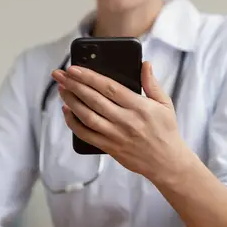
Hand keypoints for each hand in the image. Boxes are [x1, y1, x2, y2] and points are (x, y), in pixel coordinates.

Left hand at [51, 62, 191, 184]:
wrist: (166, 162)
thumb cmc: (166, 131)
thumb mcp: (165, 104)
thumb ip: (152, 83)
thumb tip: (145, 64)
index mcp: (139, 107)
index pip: (109, 88)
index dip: (89, 77)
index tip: (74, 68)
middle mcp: (125, 121)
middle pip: (93, 100)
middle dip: (73, 85)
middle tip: (59, 75)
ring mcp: (115, 135)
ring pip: (87, 116)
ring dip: (71, 101)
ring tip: (61, 89)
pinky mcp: (109, 147)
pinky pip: (86, 135)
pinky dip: (73, 123)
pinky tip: (67, 111)